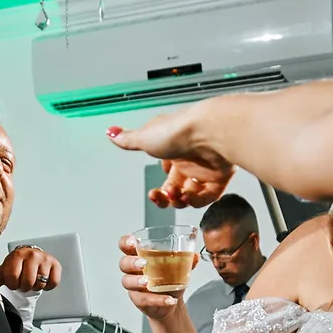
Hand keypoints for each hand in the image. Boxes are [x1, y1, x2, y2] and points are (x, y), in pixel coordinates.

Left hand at [0, 246, 60, 292]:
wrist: (30, 256)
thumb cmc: (17, 265)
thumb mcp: (4, 270)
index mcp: (17, 255)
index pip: (13, 278)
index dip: (12, 284)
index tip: (14, 281)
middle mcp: (32, 254)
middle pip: (28, 282)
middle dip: (24, 287)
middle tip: (23, 282)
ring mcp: (45, 259)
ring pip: (40, 284)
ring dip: (36, 286)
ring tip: (33, 280)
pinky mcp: (56, 264)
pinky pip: (53, 282)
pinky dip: (48, 286)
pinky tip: (43, 281)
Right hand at [107, 107, 235, 208]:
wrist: (209, 132)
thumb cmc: (178, 130)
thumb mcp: (145, 137)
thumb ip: (128, 140)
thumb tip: (111, 133)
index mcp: (172, 147)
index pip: (166, 172)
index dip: (160, 186)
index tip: (153, 192)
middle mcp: (189, 158)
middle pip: (177, 187)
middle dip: (167, 197)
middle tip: (163, 197)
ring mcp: (205, 167)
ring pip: (192, 194)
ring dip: (181, 200)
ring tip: (178, 196)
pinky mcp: (220, 175)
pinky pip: (209, 196)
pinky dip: (198, 201)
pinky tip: (190, 198)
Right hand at [118, 234, 197, 316]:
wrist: (171, 301)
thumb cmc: (169, 279)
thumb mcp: (178, 266)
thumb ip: (186, 259)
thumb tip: (194, 255)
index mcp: (139, 255)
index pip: (125, 245)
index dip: (126, 242)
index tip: (132, 242)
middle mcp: (133, 270)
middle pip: (124, 263)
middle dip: (131, 262)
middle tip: (143, 263)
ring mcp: (134, 285)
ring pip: (127, 281)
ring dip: (137, 281)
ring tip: (148, 282)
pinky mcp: (138, 299)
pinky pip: (143, 299)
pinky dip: (157, 300)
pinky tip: (168, 300)